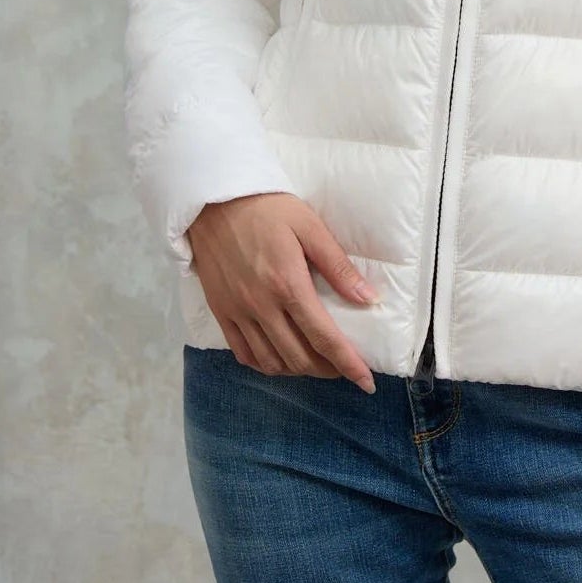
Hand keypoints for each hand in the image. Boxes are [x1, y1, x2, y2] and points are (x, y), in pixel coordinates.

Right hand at [188, 192, 382, 393]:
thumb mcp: (309, 226)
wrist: (212, 200)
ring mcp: (237, 312)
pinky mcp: (220, 312)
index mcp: (288, 284)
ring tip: (317, 362)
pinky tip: (280, 358)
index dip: (348, 365)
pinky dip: (266, 364)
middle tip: (344, 366)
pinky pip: (243, 354)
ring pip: (271, 362)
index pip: (324, 338)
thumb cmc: (266, 208)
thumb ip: (338, 266)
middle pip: (299, 358)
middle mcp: (261, 306)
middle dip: (328, 370)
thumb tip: (369, 298)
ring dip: (298, 370)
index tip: (366, 382)